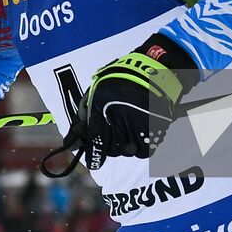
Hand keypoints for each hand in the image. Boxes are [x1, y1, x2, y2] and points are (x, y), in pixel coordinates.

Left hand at [83, 35, 196, 168]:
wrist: (154, 70)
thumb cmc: (122, 79)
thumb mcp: (98, 92)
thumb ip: (85, 115)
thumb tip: (74, 140)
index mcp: (105, 108)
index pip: (97, 141)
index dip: (93, 155)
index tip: (93, 161)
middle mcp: (123, 120)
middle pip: (112, 150)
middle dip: (110, 144)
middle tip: (113, 130)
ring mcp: (141, 127)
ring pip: (128, 151)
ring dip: (125, 144)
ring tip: (128, 126)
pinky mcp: (157, 130)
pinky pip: (145, 151)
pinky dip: (141, 145)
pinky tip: (139, 131)